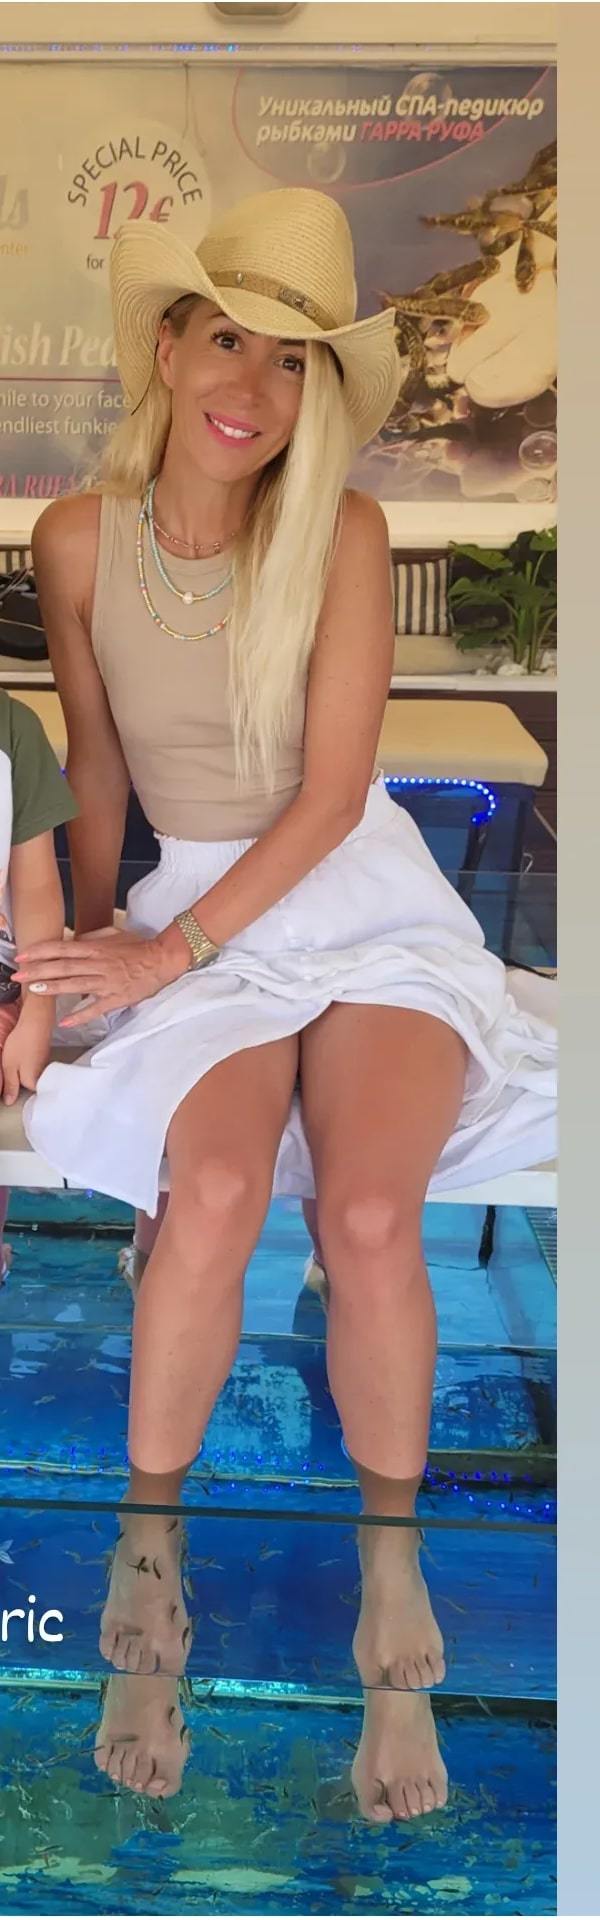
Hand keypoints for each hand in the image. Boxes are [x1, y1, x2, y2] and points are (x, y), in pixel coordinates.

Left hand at [1, 1002, 52, 1104]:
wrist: (36, 1021)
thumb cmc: (22, 1043)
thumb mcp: (9, 1066)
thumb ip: (10, 1085)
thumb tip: (9, 1101)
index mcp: (32, 1082)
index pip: (24, 1096)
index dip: (13, 1091)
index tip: (6, 1087)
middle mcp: (41, 1077)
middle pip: (28, 1086)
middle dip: (18, 1083)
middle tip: (9, 1072)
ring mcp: (43, 1066)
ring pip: (31, 1075)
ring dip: (21, 1072)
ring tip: (13, 1062)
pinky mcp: (43, 1055)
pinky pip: (34, 1066)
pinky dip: (26, 1063)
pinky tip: (21, 1055)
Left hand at [13, 925, 190, 1029]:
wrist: (163, 959)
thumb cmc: (139, 946)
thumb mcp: (113, 933)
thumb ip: (92, 936)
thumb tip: (75, 939)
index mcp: (95, 948)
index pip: (62, 948)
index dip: (41, 952)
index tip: (23, 956)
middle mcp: (98, 964)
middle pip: (63, 967)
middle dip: (39, 970)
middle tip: (19, 975)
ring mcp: (107, 982)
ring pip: (76, 985)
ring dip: (54, 988)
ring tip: (34, 990)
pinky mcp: (117, 998)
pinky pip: (96, 1008)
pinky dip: (80, 1015)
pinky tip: (65, 1021)